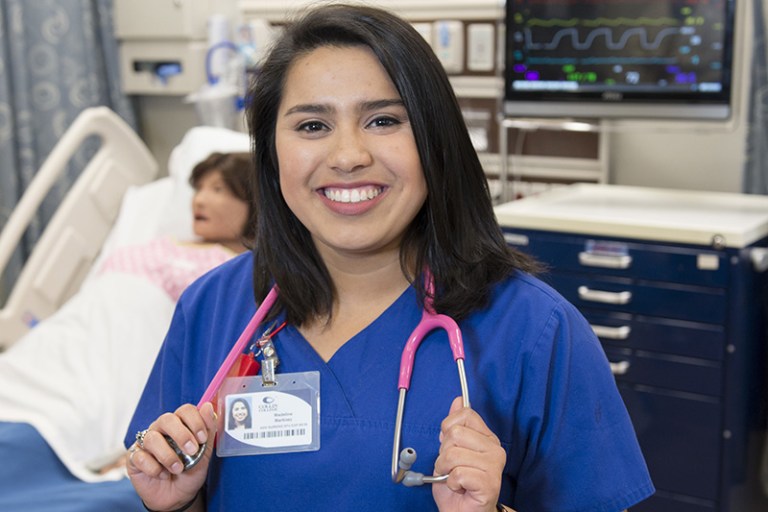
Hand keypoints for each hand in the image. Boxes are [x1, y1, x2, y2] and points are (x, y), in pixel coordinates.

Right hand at [126, 402, 216, 510]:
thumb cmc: (190, 471)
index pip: (185, 410)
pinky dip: (153, 468)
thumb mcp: (205, 453)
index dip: (195, 421)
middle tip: (191, 451)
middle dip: (181, 435)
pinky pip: (139, 457)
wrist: (177, 496)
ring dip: (168, 455)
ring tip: (178, 469)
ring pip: (152, 438)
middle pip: (167, 419)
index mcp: (180, 424)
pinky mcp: (134, 458)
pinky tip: (162, 474)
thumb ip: (208, 430)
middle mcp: (161, 429)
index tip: (203, 438)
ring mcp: (146, 443)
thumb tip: (208, 406)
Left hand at [432, 397, 505, 511]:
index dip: (448, 429)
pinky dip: (451, 483)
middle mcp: (495, 449)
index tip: (450, 445)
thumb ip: (454, 426)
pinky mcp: (490, 483)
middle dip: (443, 453)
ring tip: (454, 479)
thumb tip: (458, 400)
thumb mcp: (449, 450)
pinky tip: (460, 488)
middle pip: (455, 433)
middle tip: (451, 468)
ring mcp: (494, 466)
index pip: (465, 414)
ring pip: (453, 454)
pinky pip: (458, 474)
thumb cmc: (457, 484)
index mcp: (486, 438)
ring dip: (445, 470)